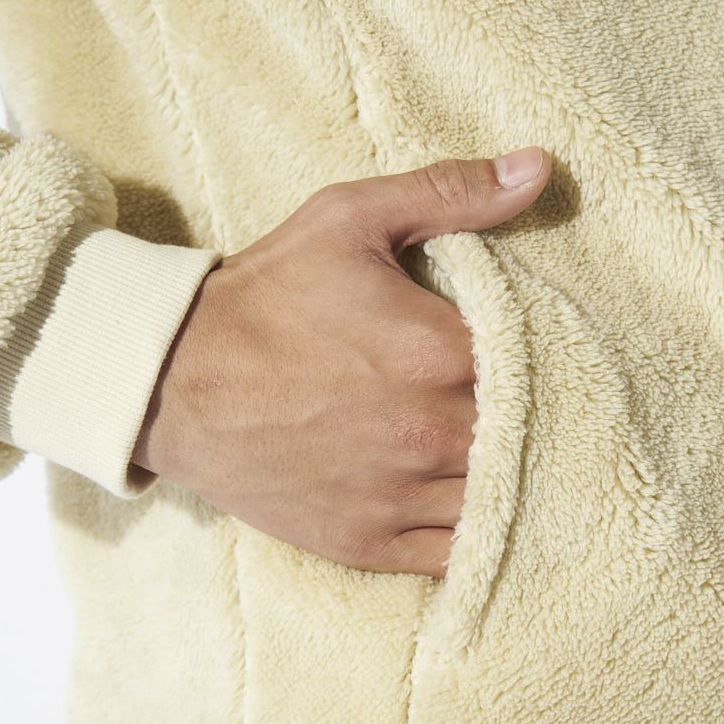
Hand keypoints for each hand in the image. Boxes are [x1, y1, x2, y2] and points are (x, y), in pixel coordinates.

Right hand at [132, 146, 550, 578]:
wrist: (169, 381)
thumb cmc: (263, 297)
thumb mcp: (349, 221)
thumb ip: (449, 194)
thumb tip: (541, 168)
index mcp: (437, 353)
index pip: (544, 368)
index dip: (554, 364)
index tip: (547, 357)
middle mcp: (428, 433)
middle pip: (533, 440)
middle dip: (541, 423)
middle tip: (543, 409)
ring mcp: (399, 496)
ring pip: (502, 502)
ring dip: (517, 481)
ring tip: (519, 458)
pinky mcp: (368, 542)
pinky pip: (457, 555)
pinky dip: (478, 535)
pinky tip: (483, 509)